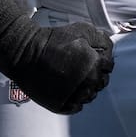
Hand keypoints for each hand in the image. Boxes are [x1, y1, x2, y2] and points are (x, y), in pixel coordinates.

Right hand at [0, 21, 114, 114]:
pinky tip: (66, 87)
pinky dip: (74, 99)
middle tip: (80, 66)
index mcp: (94, 65)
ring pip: (89, 96)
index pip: (109, 67)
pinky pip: (76, 106)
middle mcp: (87, 83)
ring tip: (72, 76)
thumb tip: (110, 48)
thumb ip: (101, 38)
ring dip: (85, 87)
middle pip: (100, 83)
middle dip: (94, 74)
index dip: (100, 59)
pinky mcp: (61, 105)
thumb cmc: (53, 40)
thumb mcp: (81, 29)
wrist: (26, 53)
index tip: (90, 57)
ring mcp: (74, 96)